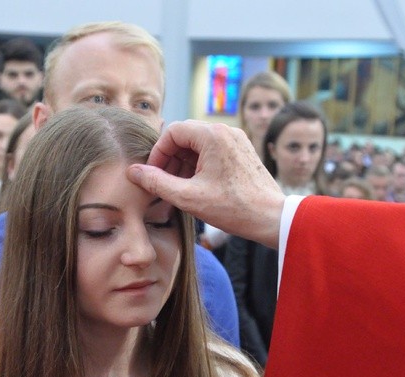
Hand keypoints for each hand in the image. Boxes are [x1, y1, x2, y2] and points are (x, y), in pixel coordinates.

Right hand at [127, 120, 284, 248]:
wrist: (271, 218)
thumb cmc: (233, 208)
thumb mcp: (187, 197)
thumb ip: (157, 182)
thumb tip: (134, 172)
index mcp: (212, 135)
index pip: (172, 132)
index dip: (158, 153)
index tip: (153, 174)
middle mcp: (226, 131)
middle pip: (186, 136)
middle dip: (170, 159)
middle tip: (164, 183)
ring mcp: (236, 140)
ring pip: (199, 144)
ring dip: (184, 163)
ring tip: (179, 188)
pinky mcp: (242, 152)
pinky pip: (213, 151)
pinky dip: (199, 165)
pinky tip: (197, 186)